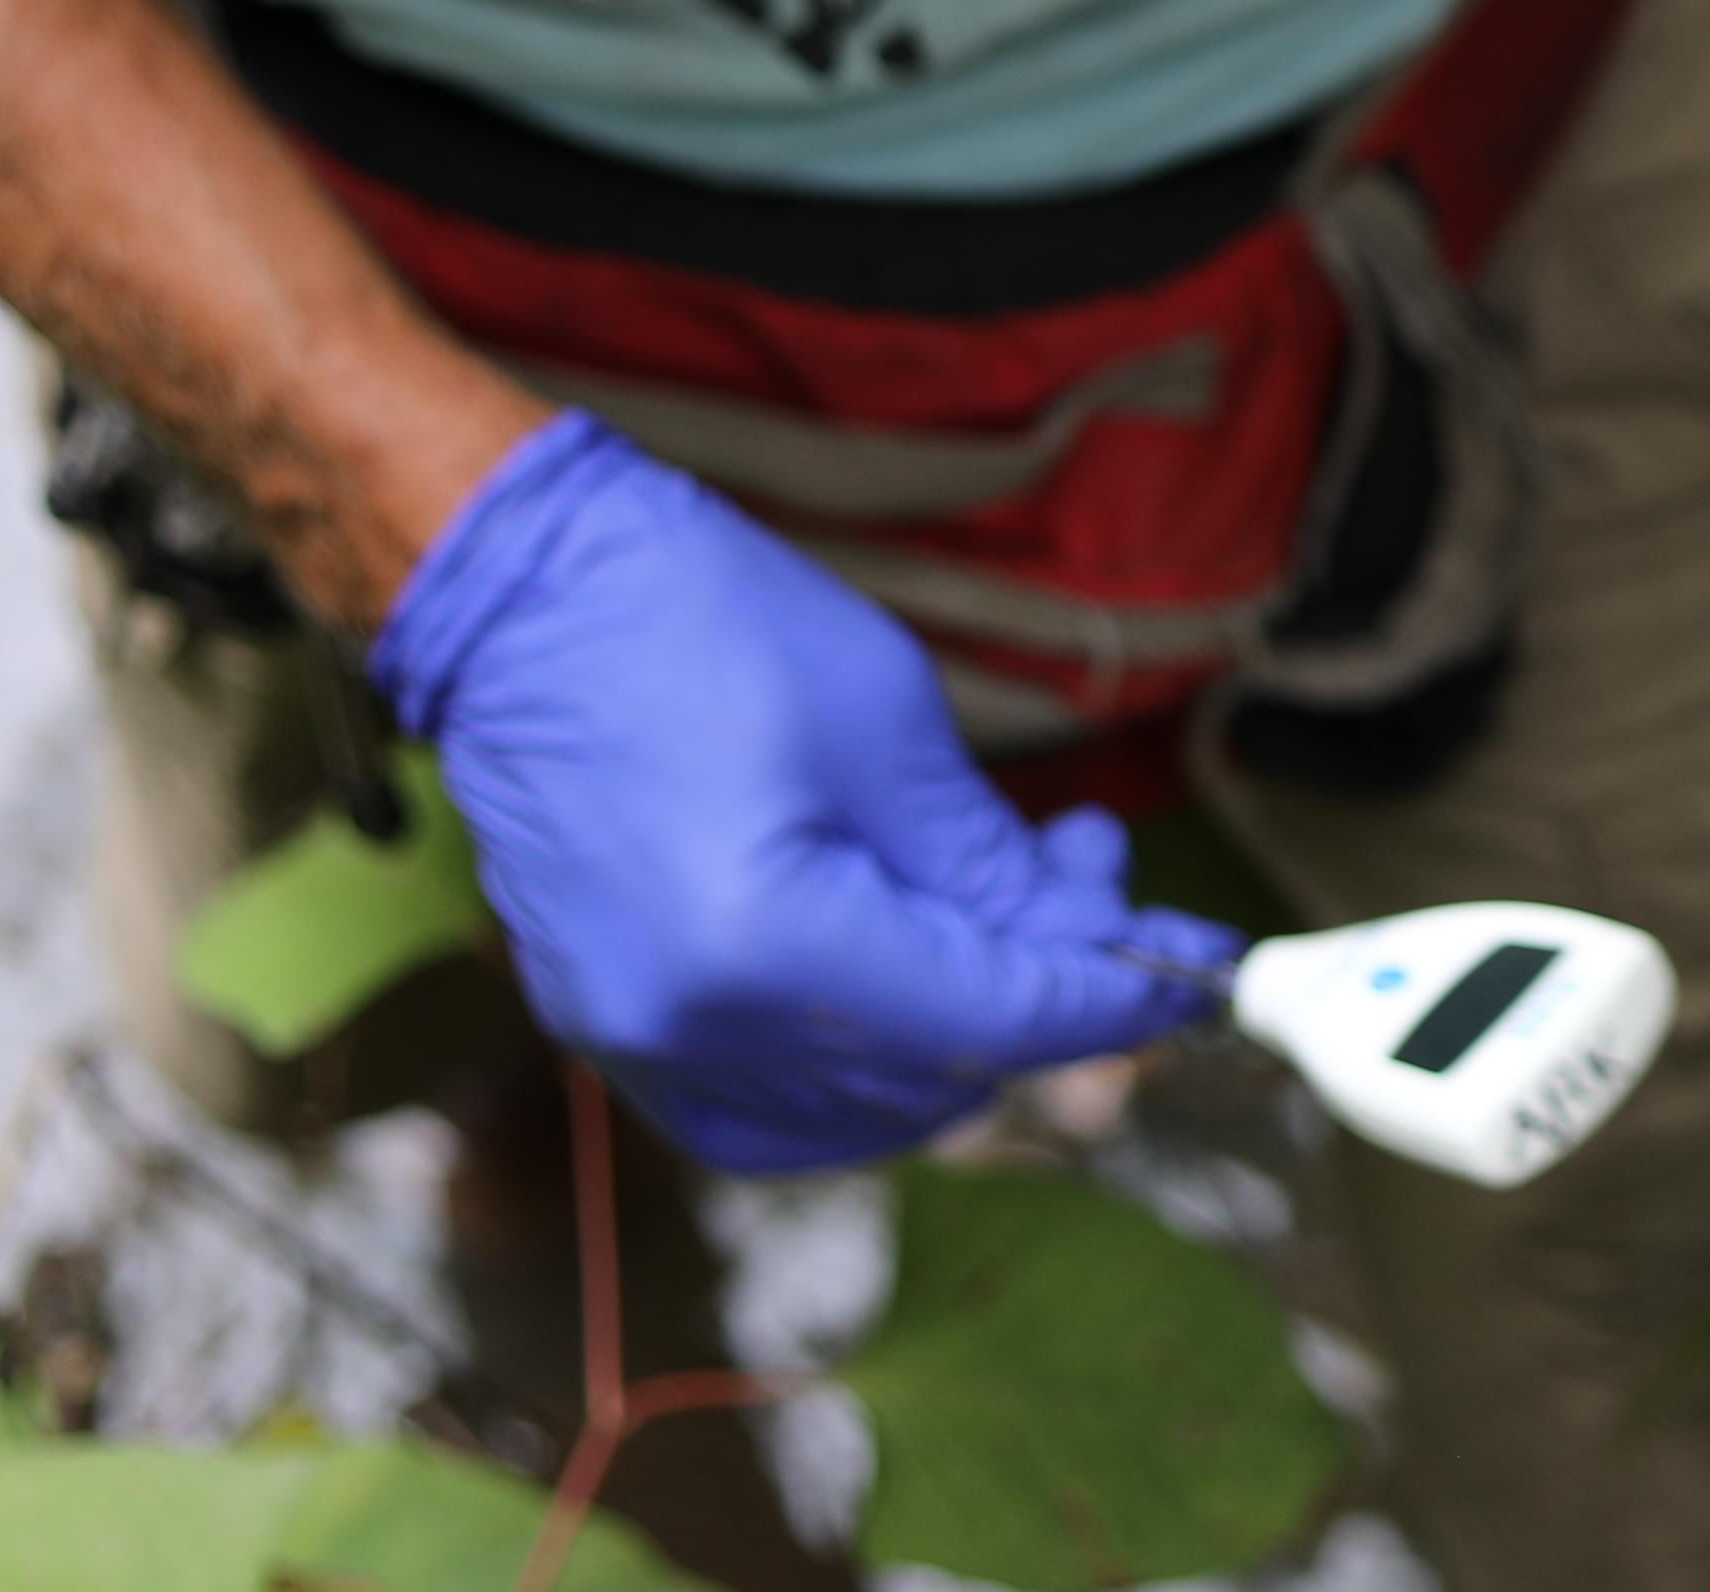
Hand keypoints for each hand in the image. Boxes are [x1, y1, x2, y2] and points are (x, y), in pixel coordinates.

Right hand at [374, 415, 1238, 1169]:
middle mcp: (684, 1028)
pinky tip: (912, 974)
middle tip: (1096, 885)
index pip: (986, 1019)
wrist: (517, 598)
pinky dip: (860, 1067)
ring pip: (854, 1110)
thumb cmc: (696, 623)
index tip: (1193, 966)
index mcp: (759, 947)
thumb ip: (992, 868)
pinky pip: (765, 1107)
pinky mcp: (605, 1028)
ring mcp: (629, 1042)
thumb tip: (1091, 947)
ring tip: (1005, 902)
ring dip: (959, 1029)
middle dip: (1040, 993)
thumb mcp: (887, 724)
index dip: (1106, 998)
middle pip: (927, 1075)